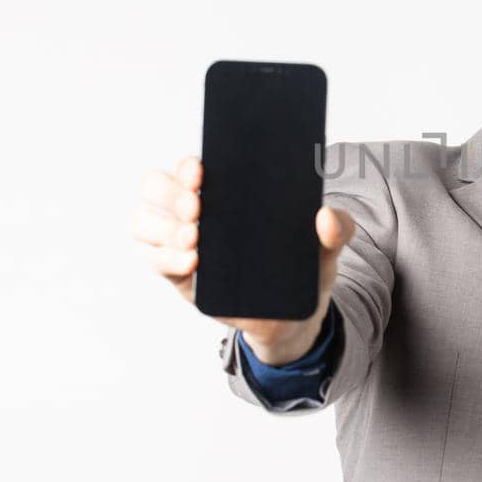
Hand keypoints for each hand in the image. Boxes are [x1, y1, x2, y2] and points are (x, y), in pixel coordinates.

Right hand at [129, 155, 355, 364]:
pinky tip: (192, 262)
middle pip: (155, 186)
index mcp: (226, 191)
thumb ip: (337, 228)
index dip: (187, 165)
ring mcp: (182, 244)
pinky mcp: (179, 276)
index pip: (190, 166)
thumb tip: (325, 216)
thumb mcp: (327, 247)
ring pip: (144, 223)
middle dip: (169, 192)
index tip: (201, 172)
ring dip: (163, 227)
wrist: (293, 316)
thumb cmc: (302, 267)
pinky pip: (155, 262)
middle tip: (197, 207)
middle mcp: (195, 211)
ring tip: (194, 238)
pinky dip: (166, 259)